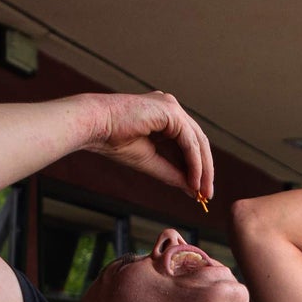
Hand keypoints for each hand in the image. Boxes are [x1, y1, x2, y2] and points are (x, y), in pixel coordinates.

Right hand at [81, 92, 213, 203]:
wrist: (95, 125)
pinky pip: (189, 142)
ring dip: (203, 169)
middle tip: (207, 195)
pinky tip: (193, 181)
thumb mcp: (149, 162)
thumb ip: (172, 173)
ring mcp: (172, 107)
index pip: (189, 144)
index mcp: (165, 118)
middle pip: (198, 142)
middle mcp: (171, 109)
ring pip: (198, 141)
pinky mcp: (171, 111)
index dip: (197, 168)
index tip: (200, 191)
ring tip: (202, 191)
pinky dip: (194, 163)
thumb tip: (192, 189)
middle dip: (205, 170)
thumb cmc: (113, 140)